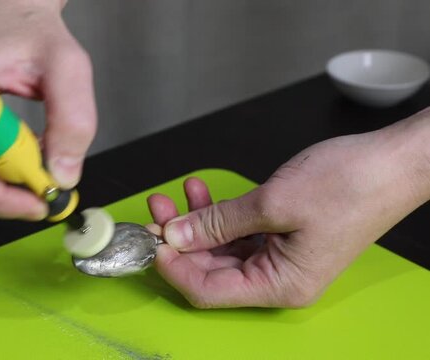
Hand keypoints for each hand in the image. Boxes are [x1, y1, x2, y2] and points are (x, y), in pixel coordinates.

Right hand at [0, 0, 95, 219]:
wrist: (11, 11)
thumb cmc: (30, 29)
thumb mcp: (67, 66)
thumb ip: (73, 119)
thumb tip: (63, 175)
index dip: (1, 195)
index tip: (41, 198)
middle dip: (8, 194)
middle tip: (47, 183)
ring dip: (6, 183)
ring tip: (37, 153)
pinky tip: (21, 147)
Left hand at [147, 110, 429, 307]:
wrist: (393, 162)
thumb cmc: (349, 185)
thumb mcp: (273, 203)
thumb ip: (219, 223)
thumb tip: (177, 235)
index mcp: (280, 284)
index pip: (209, 291)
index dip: (175, 268)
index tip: (151, 241)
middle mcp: (278, 278)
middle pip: (211, 270)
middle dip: (180, 240)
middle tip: (157, 211)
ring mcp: (280, 257)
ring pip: (221, 249)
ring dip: (196, 224)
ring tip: (174, 197)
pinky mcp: (282, 236)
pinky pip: (238, 233)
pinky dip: (218, 215)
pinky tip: (201, 194)